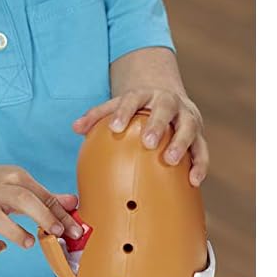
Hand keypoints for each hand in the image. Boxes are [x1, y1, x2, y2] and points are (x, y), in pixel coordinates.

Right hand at [0, 164, 81, 256]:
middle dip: (43, 216)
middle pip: (22, 199)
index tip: (74, 230)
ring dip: (16, 233)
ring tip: (29, 242)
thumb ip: (47, 197)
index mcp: (14, 177)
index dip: (60, 213)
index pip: (41, 194)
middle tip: (57, 233)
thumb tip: (74, 204)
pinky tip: (1, 247)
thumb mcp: (21, 185)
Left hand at [72, 86, 209, 185]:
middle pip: (165, 108)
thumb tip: (75, 128)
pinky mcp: (199, 135)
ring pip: (188, 127)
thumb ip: (97, 117)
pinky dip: (200, 164)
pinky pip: (202, 150)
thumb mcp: (118, 106)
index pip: (133, 99)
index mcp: (146, 95)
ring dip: (181, 143)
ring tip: (172, 160)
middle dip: (157, 124)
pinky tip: (193, 182)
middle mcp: (169, 102)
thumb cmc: (137, 109)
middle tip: (148, 142)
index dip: (125, 111)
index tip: (115, 127)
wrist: (168, 100)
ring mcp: (187, 117)